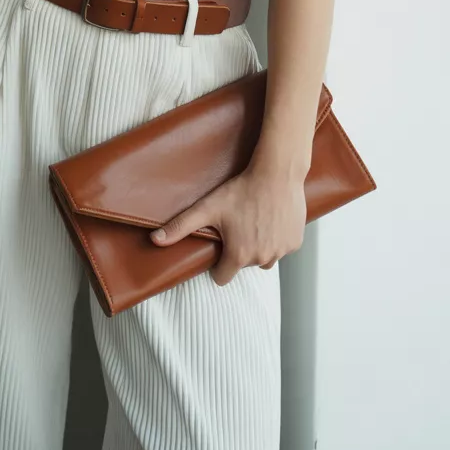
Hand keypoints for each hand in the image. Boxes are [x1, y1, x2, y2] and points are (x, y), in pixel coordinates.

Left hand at [149, 160, 306, 285]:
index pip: (222, 277)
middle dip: (240, 250)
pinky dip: (277, 238)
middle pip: (244, 264)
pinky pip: (282, 247)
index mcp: (239, 255)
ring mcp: (281, 251)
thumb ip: (180, 226)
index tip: (219, 246)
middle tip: (237, 225)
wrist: (276, 173)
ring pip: (265, 258)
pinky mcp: (295, 242)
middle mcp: (262, 259)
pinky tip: (271, 219)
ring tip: (254, 221)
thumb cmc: (241, 189)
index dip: (218, 263)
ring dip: (259, 246)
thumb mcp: (207, 207)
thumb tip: (155, 240)